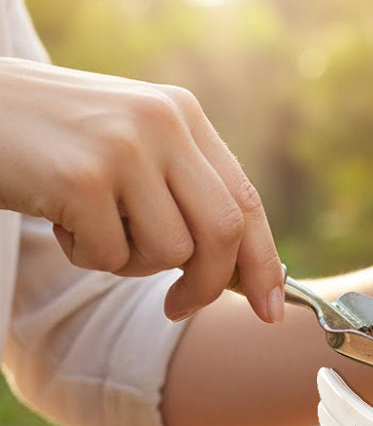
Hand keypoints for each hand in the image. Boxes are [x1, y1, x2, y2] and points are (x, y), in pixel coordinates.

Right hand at [0, 58, 283, 323]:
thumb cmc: (49, 141)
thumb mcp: (131, 150)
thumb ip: (185, 194)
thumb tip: (245, 272)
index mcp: (184, 115)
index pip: (247, 201)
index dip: (263, 263)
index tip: (270, 309)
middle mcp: (163, 123)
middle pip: (224, 233)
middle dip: (210, 286)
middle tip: (178, 308)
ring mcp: (124, 147)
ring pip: (169, 252)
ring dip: (128, 263)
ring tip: (87, 224)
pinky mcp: (82, 178)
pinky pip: (111, 255)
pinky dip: (84, 254)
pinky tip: (55, 214)